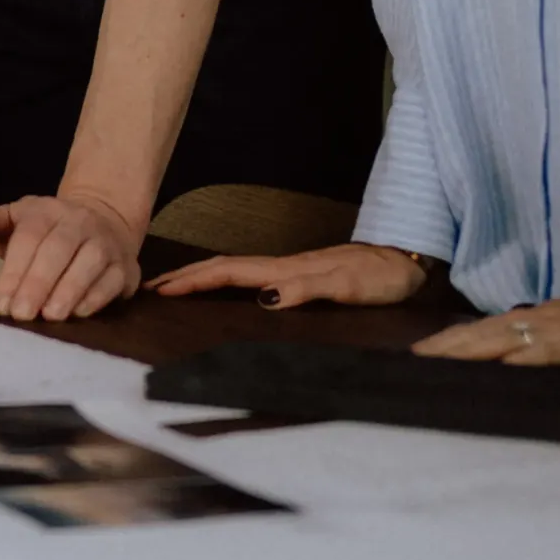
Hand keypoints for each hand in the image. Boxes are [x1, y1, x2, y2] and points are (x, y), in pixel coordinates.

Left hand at [0, 192, 141, 322]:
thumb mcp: (15, 220)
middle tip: (21, 315)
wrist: (103, 219)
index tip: (2, 304)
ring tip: (51, 316)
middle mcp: (78, 222)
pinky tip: (80, 313)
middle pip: (58, 249)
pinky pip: (113, 280)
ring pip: (89, 263)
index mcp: (46, 211)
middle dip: (38, 283)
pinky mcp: (125, 267)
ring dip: (70, 290)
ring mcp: (105, 243)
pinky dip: (97, 297)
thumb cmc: (48, 230)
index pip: (29, 238)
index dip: (15, 271)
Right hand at [147, 242, 426, 309]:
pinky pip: (252, 277)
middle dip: (187, 276)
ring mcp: (291, 270)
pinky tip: (227, 290)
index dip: (195, 281)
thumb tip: (264, 298)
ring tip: (177, 286)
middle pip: (225, 268)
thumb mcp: (346, 286)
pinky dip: (228, 282)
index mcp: (287, 270)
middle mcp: (283, 268)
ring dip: (203, 277)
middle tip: (153, 288)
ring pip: (236, 271)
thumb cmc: (380, 278)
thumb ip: (307, 289)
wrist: (406, 260)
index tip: (161, 290)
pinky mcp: (301, 276)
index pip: (230, 273)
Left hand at [413, 288, 559, 368]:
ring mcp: (556, 332)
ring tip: (444, 359)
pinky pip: (551, 350)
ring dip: (474, 350)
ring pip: (507, 340)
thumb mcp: (557, 335)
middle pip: (483, 334)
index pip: (479, 333)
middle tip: (415, 359)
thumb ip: (529, 345)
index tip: (416, 354)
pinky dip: (527, 357)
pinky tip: (507, 364)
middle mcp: (534, 323)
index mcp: (527, 323)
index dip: (448, 343)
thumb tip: (496, 360)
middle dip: (449, 347)